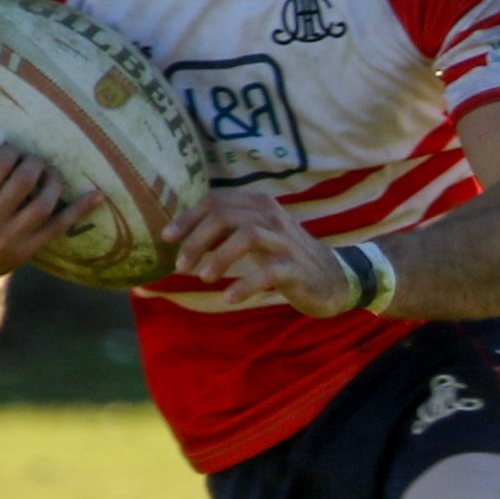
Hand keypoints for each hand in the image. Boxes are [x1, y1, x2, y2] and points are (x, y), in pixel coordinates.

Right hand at [0, 143, 104, 292]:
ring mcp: (8, 239)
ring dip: (53, 180)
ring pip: (43, 203)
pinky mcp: (26, 251)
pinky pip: (57, 227)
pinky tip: (98, 195)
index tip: (9, 149)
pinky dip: (79, 210)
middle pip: (23, 180)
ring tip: (49, 171)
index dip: (9, 149)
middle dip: (33, 161)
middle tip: (32, 158)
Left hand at [163, 190, 352, 314]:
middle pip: (226, 215)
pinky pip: (268, 272)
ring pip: (246, 235)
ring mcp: (285, 241)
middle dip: (197, 239)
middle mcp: (271, 216)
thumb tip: (180, 238)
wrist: (332, 277)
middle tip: (181, 266)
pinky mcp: (296, 268)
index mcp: (258, 204)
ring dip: (219, 257)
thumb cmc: (284, 256)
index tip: (167, 238)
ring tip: (203, 278)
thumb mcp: (256, 234)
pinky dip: (244, 285)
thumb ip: (226, 229)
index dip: (188, 217)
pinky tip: (228, 298)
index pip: (216, 200)